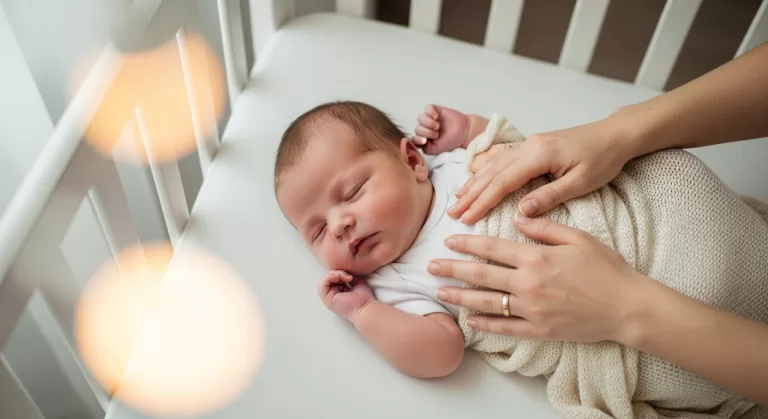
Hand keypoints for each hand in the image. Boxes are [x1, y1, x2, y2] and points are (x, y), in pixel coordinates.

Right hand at [318, 270, 374, 322]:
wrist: (364, 308)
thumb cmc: (363, 299)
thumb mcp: (356, 282)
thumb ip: (348, 276)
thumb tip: (344, 271)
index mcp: (339, 293)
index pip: (333, 278)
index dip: (340, 274)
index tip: (351, 276)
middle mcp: (332, 296)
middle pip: (328, 278)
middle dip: (337, 273)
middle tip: (348, 276)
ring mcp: (328, 298)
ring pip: (324, 280)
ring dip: (334, 274)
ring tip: (345, 277)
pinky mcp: (326, 299)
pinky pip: (322, 284)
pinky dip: (330, 277)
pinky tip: (341, 278)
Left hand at [413, 104, 469, 154]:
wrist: (464, 133)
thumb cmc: (451, 141)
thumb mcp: (436, 150)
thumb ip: (425, 148)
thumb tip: (417, 142)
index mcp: (425, 138)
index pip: (415, 138)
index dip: (418, 139)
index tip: (425, 141)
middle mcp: (426, 128)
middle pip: (417, 128)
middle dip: (426, 132)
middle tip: (436, 134)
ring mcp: (430, 119)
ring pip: (420, 117)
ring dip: (428, 122)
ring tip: (437, 126)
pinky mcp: (436, 110)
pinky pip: (427, 107)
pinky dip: (430, 112)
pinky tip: (436, 116)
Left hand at [427, 216, 648, 343]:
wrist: (628, 307)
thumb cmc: (607, 268)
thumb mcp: (578, 238)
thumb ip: (544, 227)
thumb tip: (517, 218)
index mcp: (536, 257)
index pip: (491, 248)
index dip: (466, 243)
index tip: (448, 240)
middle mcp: (528, 283)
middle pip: (480, 275)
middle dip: (452, 269)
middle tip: (430, 267)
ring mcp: (531, 309)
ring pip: (486, 303)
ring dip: (459, 297)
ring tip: (439, 292)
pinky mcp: (538, 330)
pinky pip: (504, 328)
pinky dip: (484, 325)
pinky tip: (468, 320)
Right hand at [449, 114, 635, 223]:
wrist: (615, 134)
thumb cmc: (603, 159)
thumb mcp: (581, 182)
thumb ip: (549, 196)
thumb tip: (520, 213)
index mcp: (539, 155)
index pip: (502, 183)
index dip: (482, 202)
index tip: (466, 219)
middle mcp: (528, 146)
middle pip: (492, 173)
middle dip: (471, 194)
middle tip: (453, 213)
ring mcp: (529, 143)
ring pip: (494, 164)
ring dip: (474, 181)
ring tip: (457, 198)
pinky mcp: (532, 144)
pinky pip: (502, 156)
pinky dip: (486, 167)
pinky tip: (475, 173)